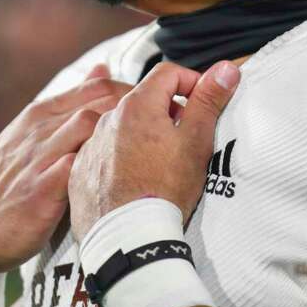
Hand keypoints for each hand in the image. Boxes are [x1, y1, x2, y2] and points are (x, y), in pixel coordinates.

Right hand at [0, 65, 132, 272]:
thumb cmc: (9, 180)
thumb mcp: (32, 134)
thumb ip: (69, 103)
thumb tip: (102, 70)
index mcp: (40, 115)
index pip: (95, 88)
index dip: (129, 94)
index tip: (151, 109)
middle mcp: (40, 131)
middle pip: (98, 103)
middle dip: (133, 110)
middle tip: (159, 125)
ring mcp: (39, 159)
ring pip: (88, 127)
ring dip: (121, 133)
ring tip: (148, 145)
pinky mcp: (41, 191)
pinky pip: (75, 168)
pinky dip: (99, 166)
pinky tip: (121, 173)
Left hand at [68, 60, 239, 242]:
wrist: (128, 239)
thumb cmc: (165, 189)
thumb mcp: (196, 142)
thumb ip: (209, 100)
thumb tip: (226, 68)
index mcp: (137, 105)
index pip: (168, 73)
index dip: (192, 83)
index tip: (203, 104)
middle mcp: (107, 119)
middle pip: (144, 100)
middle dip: (168, 112)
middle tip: (185, 139)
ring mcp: (90, 145)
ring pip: (122, 127)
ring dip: (142, 135)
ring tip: (159, 164)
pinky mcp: (80, 171)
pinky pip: (103, 153)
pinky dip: (119, 158)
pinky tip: (133, 180)